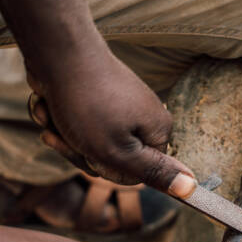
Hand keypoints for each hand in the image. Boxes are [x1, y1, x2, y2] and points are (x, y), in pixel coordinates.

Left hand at [27, 32, 195, 196]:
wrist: (57, 52)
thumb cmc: (87, 103)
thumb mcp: (118, 150)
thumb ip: (153, 173)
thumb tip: (191, 189)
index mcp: (157, 130)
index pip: (136, 174)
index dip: (109, 169)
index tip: (92, 153)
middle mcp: (143, 117)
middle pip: (111, 159)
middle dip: (81, 151)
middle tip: (67, 131)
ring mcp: (120, 107)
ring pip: (89, 143)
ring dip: (65, 133)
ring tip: (54, 113)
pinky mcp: (99, 98)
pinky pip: (79, 124)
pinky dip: (60, 118)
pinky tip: (51, 103)